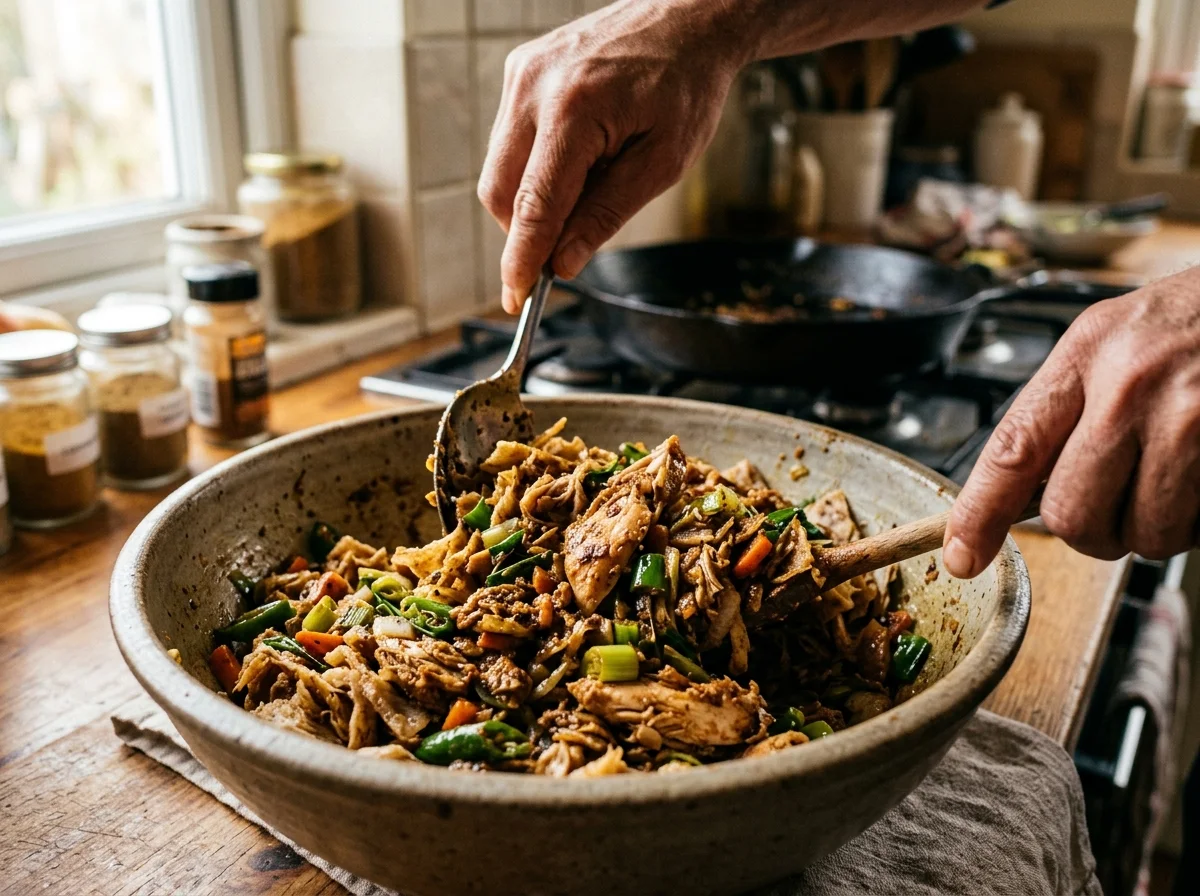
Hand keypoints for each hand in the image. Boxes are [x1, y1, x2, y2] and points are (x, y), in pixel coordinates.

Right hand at [477, 0, 749, 312]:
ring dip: (534, 199)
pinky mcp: (518, 74)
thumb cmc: (685, 86)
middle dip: (528, 232)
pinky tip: (581, 154)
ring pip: (499, 172)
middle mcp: (533, 89)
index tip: (516, 299)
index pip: (534, 205)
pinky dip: (536, 168)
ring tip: (593, 178)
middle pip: (501, 194)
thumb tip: (564, 263)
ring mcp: (520, 77)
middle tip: (573, 240)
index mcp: (574, 110)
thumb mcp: (662, 163)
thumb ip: (607, 214)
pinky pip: (510, 144)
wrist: (686, 18)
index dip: (522, 259)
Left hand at [944, 268, 1199, 576]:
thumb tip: (1012, 495)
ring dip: (1150, 528)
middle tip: (1108, 504)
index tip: (963, 554)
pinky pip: (1197, 529)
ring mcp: (1190, 422)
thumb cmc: (1187, 323)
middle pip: (1072, 514)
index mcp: (1085, 356)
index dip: (980, 514)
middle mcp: (1132, 388)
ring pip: (1143, 534)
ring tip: (1166, 481)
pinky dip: (1195, 522)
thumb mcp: (1104, 342)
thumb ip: (1057, 411)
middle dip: (1088, 529)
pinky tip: (1198, 479)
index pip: (1013, 450)